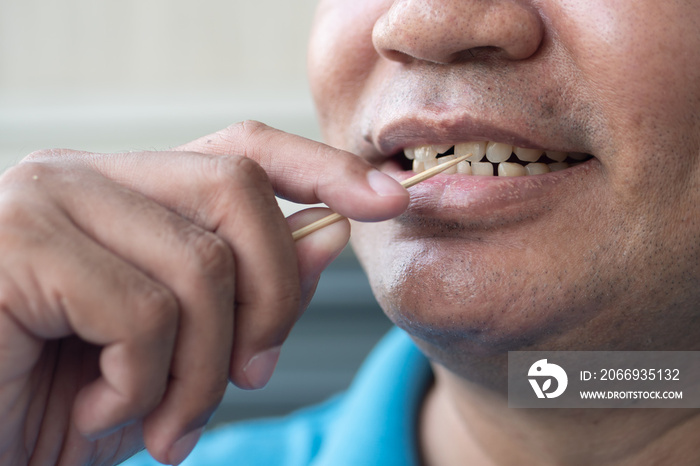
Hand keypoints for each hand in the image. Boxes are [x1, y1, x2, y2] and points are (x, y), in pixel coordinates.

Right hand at [0, 121, 407, 464]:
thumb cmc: (58, 404)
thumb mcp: (177, 355)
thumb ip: (251, 289)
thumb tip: (328, 235)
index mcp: (122, 192)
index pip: (240, 150)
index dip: (322, 168)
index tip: (388, 198)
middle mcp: (82, 176)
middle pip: (237, 192)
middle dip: (272, 296)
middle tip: (253, 376)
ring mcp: (45, 200)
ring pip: (201, 264)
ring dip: (203, 369)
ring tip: (165, 420)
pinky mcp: (16, 244)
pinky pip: (143, 310)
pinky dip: (142, 384)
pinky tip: (95, 410)